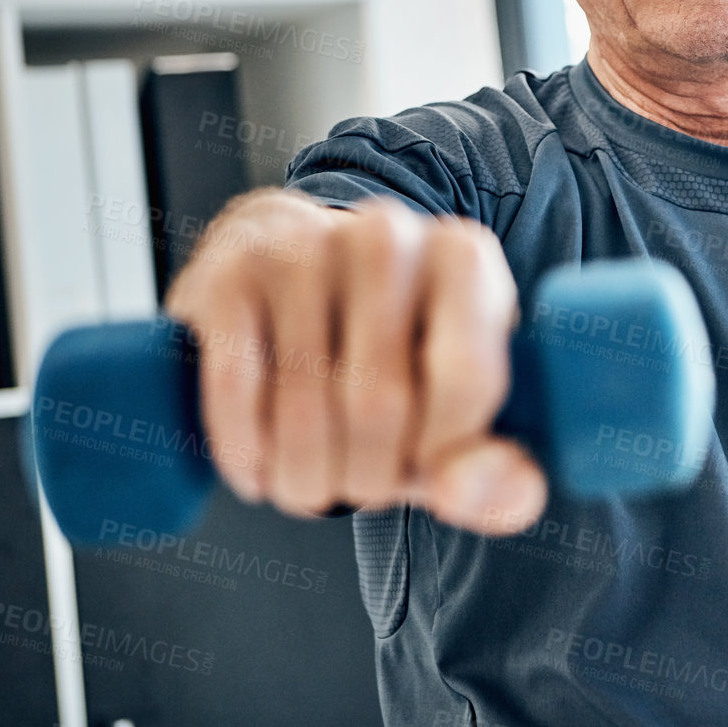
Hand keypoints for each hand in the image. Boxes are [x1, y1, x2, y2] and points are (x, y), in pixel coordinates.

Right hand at [163, 189, 544, 533]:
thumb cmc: (395, 356)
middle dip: (367, 477)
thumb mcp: (462, 407)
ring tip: (310, 480)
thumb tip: (464, 490)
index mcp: (465, 258)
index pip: (467, 381)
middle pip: (380, 404)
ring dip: (303, 477)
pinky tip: (257, 468)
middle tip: (359, 483)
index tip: (423, 465)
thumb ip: (497, 469)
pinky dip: (246, 452)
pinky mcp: (230, 273)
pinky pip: (237, 391)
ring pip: (304, 408)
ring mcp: (302, 246)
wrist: (295, 275)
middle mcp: (387, 235)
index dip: (441, 454)